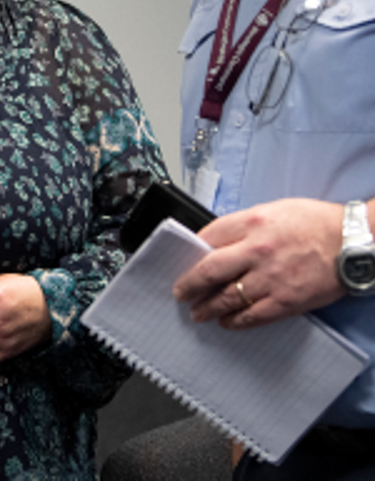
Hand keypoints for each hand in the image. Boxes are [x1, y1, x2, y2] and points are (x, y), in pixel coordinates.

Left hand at [172, 198, 346, 328]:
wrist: (352, 241)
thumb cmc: (314, 222)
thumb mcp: (271, 210)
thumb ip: (243, 226)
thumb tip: (219, 241)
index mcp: (250, 222)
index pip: (207, 238)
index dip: (191, 252)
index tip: (184, 261)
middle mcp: (255, 250)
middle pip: (209, 270)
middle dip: (189, 284)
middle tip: (179, 292)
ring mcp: (270, 278)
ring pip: (227, 298)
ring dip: (207, 307)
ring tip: (198, 313)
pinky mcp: (286, 300)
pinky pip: (253, 316)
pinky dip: (236, 322)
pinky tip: (226, 323)